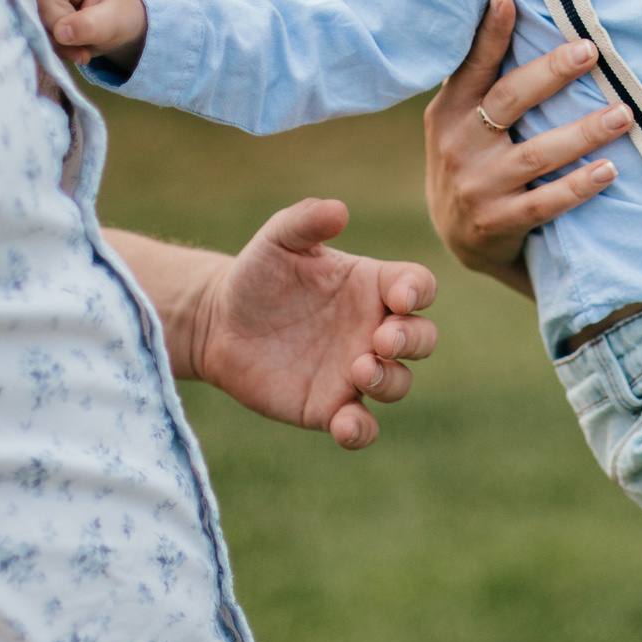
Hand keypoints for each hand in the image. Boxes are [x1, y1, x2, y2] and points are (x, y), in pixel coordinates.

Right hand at [25, 0, 147, 71]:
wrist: (117, 31)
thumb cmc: (119, 13)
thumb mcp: (116, 19)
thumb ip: (92, 24)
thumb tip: (61, 32)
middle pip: (42, 2)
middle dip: (63, 25)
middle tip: (90, 35)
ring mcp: (43, 3)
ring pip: (37, 24)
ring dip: (61, 43)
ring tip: (86, 49)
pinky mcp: (39, 22)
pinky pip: (38, 39)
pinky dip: (58, 52)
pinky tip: (78, 55)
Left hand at [188, 198, 438, 448]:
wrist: (219, 322)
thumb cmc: (257, 274)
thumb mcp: (278, 239)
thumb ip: (306, 220)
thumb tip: (339, 210)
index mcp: (373, 286)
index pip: (418, 286)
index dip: (419, 292)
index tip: (400, 296)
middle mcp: (373, 330)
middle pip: (422, 339)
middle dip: (413, 340)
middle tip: (381, 338)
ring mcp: (355, 371)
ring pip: (399, 383)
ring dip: (390, 380)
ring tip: (359, 369)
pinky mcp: (329, 407)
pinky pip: (361, 427)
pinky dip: (361, 431)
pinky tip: (345, 424)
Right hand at [423, 0, 629, 295]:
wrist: (462, 238)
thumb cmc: (475, 160)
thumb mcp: (462, 121)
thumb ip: (483, 81)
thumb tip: (513, 10)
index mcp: (449, 111)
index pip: (472, 66)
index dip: (488, 33)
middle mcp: (457, 145)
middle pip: (508, 100)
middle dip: (551, 73)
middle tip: (591, 51)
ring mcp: (477, 186)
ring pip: (536, 154)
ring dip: (583, 133)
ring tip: (624, 115)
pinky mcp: (497, 223)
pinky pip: (544, 202)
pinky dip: (578, 186)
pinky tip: (609, 170)